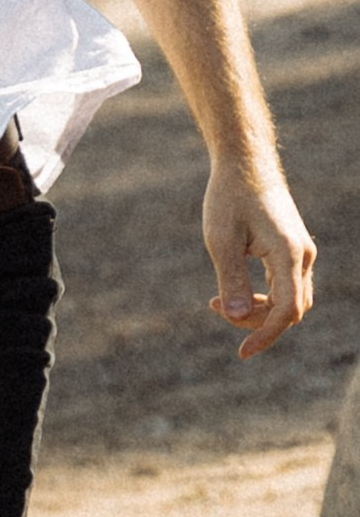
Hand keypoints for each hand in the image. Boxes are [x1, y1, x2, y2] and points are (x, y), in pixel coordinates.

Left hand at [203, 161, 315, 358]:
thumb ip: (230, 279)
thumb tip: (234, 316)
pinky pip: (286, 286)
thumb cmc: (229, 197)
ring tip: (217, 300)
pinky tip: (233, 290)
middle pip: (290, 310)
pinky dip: (264, 296)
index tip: (241, 352)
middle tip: (214, 306)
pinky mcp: (293, 249)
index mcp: (288, 254)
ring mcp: (301, 252)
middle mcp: (302, 255)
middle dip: (256, 321)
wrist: (245, 164)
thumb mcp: (221, 240)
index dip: (265, 335)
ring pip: (290, 300)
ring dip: (259, 310)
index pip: (286, 311)